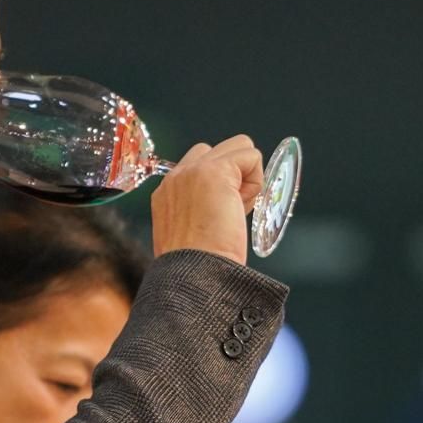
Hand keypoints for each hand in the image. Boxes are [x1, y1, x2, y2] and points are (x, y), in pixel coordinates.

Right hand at [149, 135, 265, 265]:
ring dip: (247, 175)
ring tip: (237, 209)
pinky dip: (257, 180)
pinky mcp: (215, 171)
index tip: (220, 218)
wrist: (195, 276)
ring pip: (239, 146)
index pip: (199, 167)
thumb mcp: (189, 238)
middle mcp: (175, 178)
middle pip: (216, 150)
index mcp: (166, 195)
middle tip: (231, 212)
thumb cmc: (197, 270)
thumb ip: (199, 214)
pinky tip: (244, 206)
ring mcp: (193, 171)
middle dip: (234, 175)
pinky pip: (251, 156)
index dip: (221, 187)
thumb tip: (226, 208)